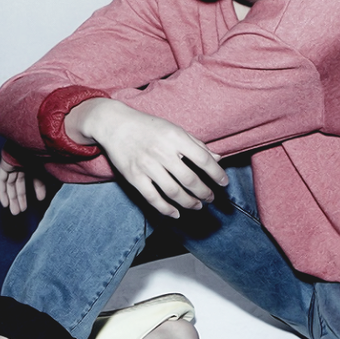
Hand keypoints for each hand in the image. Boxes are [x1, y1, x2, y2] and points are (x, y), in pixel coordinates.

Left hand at [0, 157, 46, 214]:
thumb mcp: (42, 172)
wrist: (31, 144)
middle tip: (20, 211)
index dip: (36, 189)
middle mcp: (22, 163)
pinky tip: (5, 203)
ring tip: (14, 211)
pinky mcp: (4, 165)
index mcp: (34, 162)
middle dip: (19, 198)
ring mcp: (12, 164)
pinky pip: (1, 180)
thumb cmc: (40, 155)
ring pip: (10, 184)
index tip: (39, 200)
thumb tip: (41, 199)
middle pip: (18, 183)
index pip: (34, 178)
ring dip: (11, 198)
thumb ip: (40, 185)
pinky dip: (2, 192)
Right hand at [65, 98, 228, 217]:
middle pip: (190, 180)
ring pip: (174, 192)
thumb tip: (217, 158)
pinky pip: (153, 198)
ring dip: (189, 203)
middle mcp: (162, 152)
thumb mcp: (174, 129)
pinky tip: (176, 213)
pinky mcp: (134, 177)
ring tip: (197, 205)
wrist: (115, 124)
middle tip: (211, 198)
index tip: (224, 183)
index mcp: (175, 137)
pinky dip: (166, 209)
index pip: (203, 159)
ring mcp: (147, 166)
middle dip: (204, 193)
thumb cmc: (148, 126)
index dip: (217, 174)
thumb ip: (196, 144)